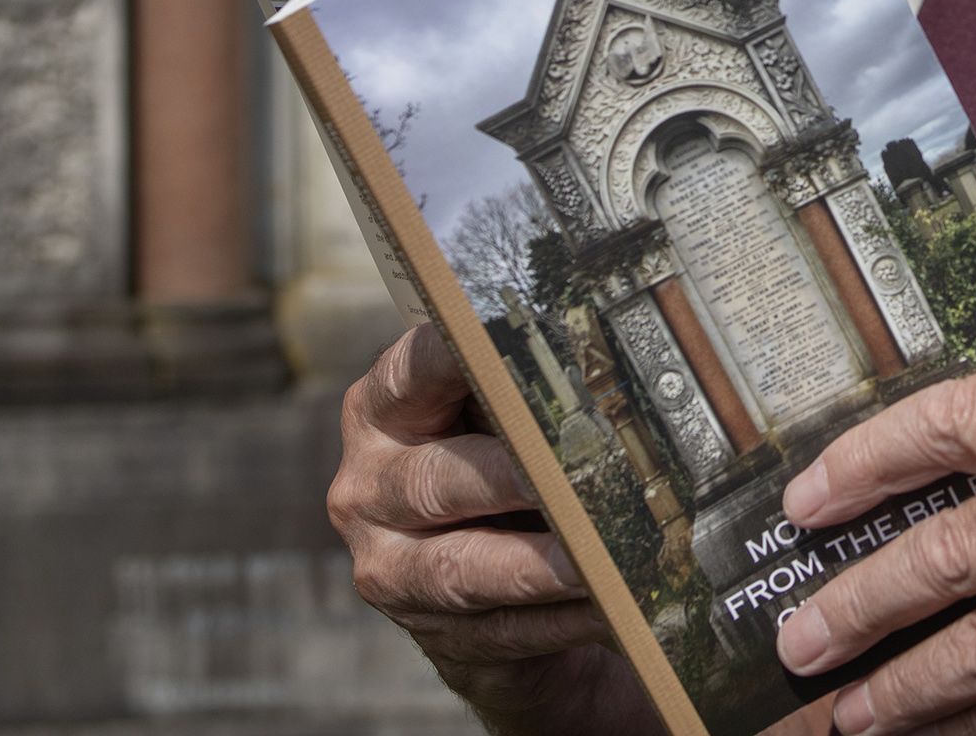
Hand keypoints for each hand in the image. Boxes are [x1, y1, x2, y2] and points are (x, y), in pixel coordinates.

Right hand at [327, 321, 652, 735]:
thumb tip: (600, 358)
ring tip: (593, 562)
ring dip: (535, 567)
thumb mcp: (496, 419)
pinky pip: (500, 629)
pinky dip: (558, 620)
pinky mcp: (432, 634)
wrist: (485, 585)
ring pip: (461, 569)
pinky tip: (606, 607)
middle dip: (510, 478)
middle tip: (574, 472)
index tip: (514, 340)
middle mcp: (369, 487)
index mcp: (382, 412)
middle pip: (435, 480)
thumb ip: (520, 390)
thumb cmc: (501, 468)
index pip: (414, 371)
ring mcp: (390, 567)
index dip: (461, 354)